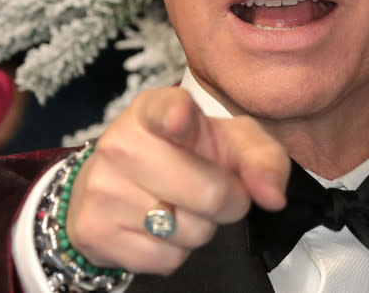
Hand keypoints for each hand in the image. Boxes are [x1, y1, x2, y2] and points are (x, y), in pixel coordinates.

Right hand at [65, 86, 289, 273]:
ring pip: (189, 232)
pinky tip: (157, 228)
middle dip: (227, 202)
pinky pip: (165, 259)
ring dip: (199, 227)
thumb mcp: (227, 142)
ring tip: (179, 205)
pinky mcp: (95, 231)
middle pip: (208, 193)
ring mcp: (103, 189)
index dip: (178, 117)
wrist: (113, 185)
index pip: (164, 109)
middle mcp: (120, 144)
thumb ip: (261, 158)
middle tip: (212, 190)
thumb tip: (273, 197)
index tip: (182, 121)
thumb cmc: (181, 155)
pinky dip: (174, 252)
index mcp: (152, 110)